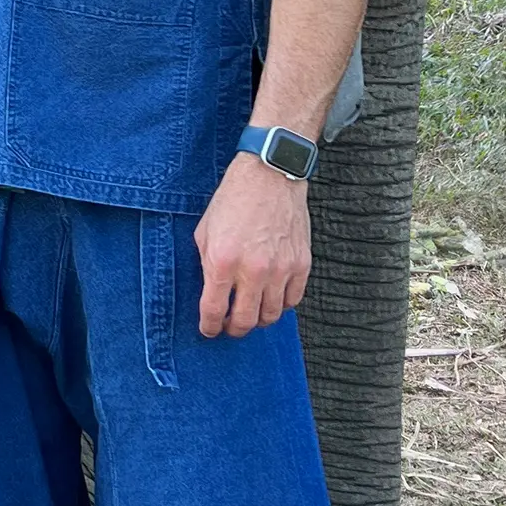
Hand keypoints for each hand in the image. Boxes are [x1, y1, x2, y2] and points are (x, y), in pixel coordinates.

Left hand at [193, 152, 309, 336]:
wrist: (269, 175)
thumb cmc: (234, 199)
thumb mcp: (205, 231)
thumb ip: (206, 266)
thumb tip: (210, 293)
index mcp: (222, 260)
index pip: (213, 311)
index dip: (209, 327)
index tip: (209, 329)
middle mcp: (252, 269)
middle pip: (245, 321)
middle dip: (233, 330)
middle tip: (229, 327)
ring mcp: (280, 268)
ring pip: (271, 316)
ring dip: (258, 320)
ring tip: (251, 313)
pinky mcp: (301, 264)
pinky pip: (293, 300)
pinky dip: (281, 305)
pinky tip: (271, 298)